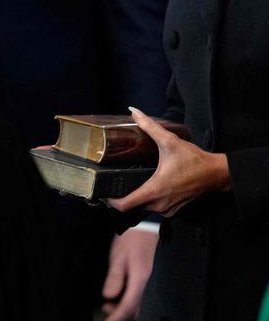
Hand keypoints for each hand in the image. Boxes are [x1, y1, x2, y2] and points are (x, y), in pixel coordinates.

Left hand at [99, 227, 156, 320]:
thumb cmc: (131, 237)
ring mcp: (151, 281)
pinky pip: (140, 294)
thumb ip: (114, 277)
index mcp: (141, 279)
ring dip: (124, 306)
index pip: (128, 306)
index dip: (116, 318)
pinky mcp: (149, 277)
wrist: (147, 225)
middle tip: (105, 309)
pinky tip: (119, 293)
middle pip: (135, 308)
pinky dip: (129, 298)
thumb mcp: (118, 256)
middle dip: (119, 313)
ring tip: (109, 301)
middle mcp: (148, 283)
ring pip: (139, 303)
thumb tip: (109, 296)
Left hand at [108, 107, 230, 216]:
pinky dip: (149, 201)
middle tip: (113, 182)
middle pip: (132, 207)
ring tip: (128, 183)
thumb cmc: (194, 160)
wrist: (217, 174)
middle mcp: (160, 205)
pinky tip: (145, 187)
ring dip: (137, 199)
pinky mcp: (175, 210)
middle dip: (122, 196)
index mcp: (154, 190)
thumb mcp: (170, 141)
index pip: (125, 206)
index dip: (111, 201)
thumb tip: (133, 110)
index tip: (103, 191)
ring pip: (144, 208)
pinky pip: (156, 209)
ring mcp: (168, 210)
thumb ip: (149, 126)